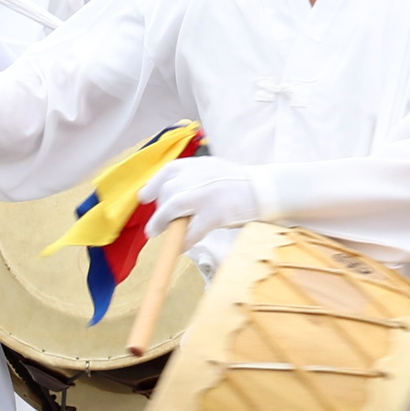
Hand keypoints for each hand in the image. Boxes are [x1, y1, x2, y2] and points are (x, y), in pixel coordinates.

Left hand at [145, 158, 262, 242]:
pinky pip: (192, 231)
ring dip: (162, 223)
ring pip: (173, 209)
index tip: (144, 198)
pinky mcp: (215, 214)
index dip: (153, 187)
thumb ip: (192, 177)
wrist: (265, 189)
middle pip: (167, 192)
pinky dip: (184, 240)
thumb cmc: (238, 182)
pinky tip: (181, 246)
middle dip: (160, 209)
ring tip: (158, 233)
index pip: (167, 172)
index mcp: (197, 164)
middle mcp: (197, 176)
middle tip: (159, 223)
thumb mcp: (212, 169)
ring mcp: (205, 195)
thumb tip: (168, 195)